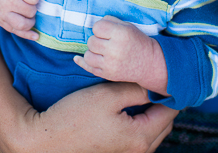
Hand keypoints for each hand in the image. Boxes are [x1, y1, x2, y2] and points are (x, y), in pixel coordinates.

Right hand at [0, 0, 52, 39]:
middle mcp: (7, 1)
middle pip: (30, 11)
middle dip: (34, 8)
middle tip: (30, 3)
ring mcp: (2, 13)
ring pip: (23, 24)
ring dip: (31, 21)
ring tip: (29, 15)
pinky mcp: (0, 22)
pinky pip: (16, 32)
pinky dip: (27, 35)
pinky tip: (36, 35)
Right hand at [0, 82, 176, 152]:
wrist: (47, 140)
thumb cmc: (75, 117)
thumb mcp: (108, 95)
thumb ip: (135, 89)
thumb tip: (155, 83)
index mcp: (141, 137)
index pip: (169, 111)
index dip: (170, 91)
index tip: (166, 73)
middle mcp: (140, 150)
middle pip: (164, 122)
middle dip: (162, 101)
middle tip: (154, 78)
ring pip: (152, 129)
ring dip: (151, 110)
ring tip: (141, 89)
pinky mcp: (118, 152)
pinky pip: (139, 135)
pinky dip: (140, 120)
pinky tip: (129, 104)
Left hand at [74, 15, 167, 94]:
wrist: (150, 63)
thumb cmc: (137, 41)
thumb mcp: (127, 26)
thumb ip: (110, 21)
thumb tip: (93, 24)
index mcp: (121, 34)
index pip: (97, 27)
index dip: (100, 28)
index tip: (107, 31)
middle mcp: (115, 50)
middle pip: (91, 41)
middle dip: (97, 40)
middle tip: (107, 42)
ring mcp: (110, 64)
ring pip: (88, 54)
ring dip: (93, 51)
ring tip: (103, 51)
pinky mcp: (108, 75)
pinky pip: (89, 67)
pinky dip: (83, 62)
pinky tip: (77, 58)